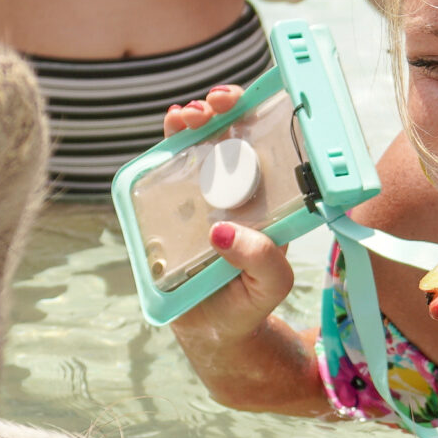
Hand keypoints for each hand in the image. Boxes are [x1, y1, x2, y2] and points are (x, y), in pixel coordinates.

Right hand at [158, 87, 297, 351]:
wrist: (212, 330)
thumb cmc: (249, 302)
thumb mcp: (272, 286)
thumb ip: (263, 261)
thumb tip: (223, 231)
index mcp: (264, 200)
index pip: (262, 147)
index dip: (255, 118)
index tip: (246, 107)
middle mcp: (233, 190)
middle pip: (226, 136)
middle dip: (219, 110)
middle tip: (213, 107)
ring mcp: (199, 196)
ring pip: (194, 146)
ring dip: (190, 121)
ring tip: (187, 116)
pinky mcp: (169, 208)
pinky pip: (166, 171)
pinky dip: (167, 145)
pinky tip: (171, 129)